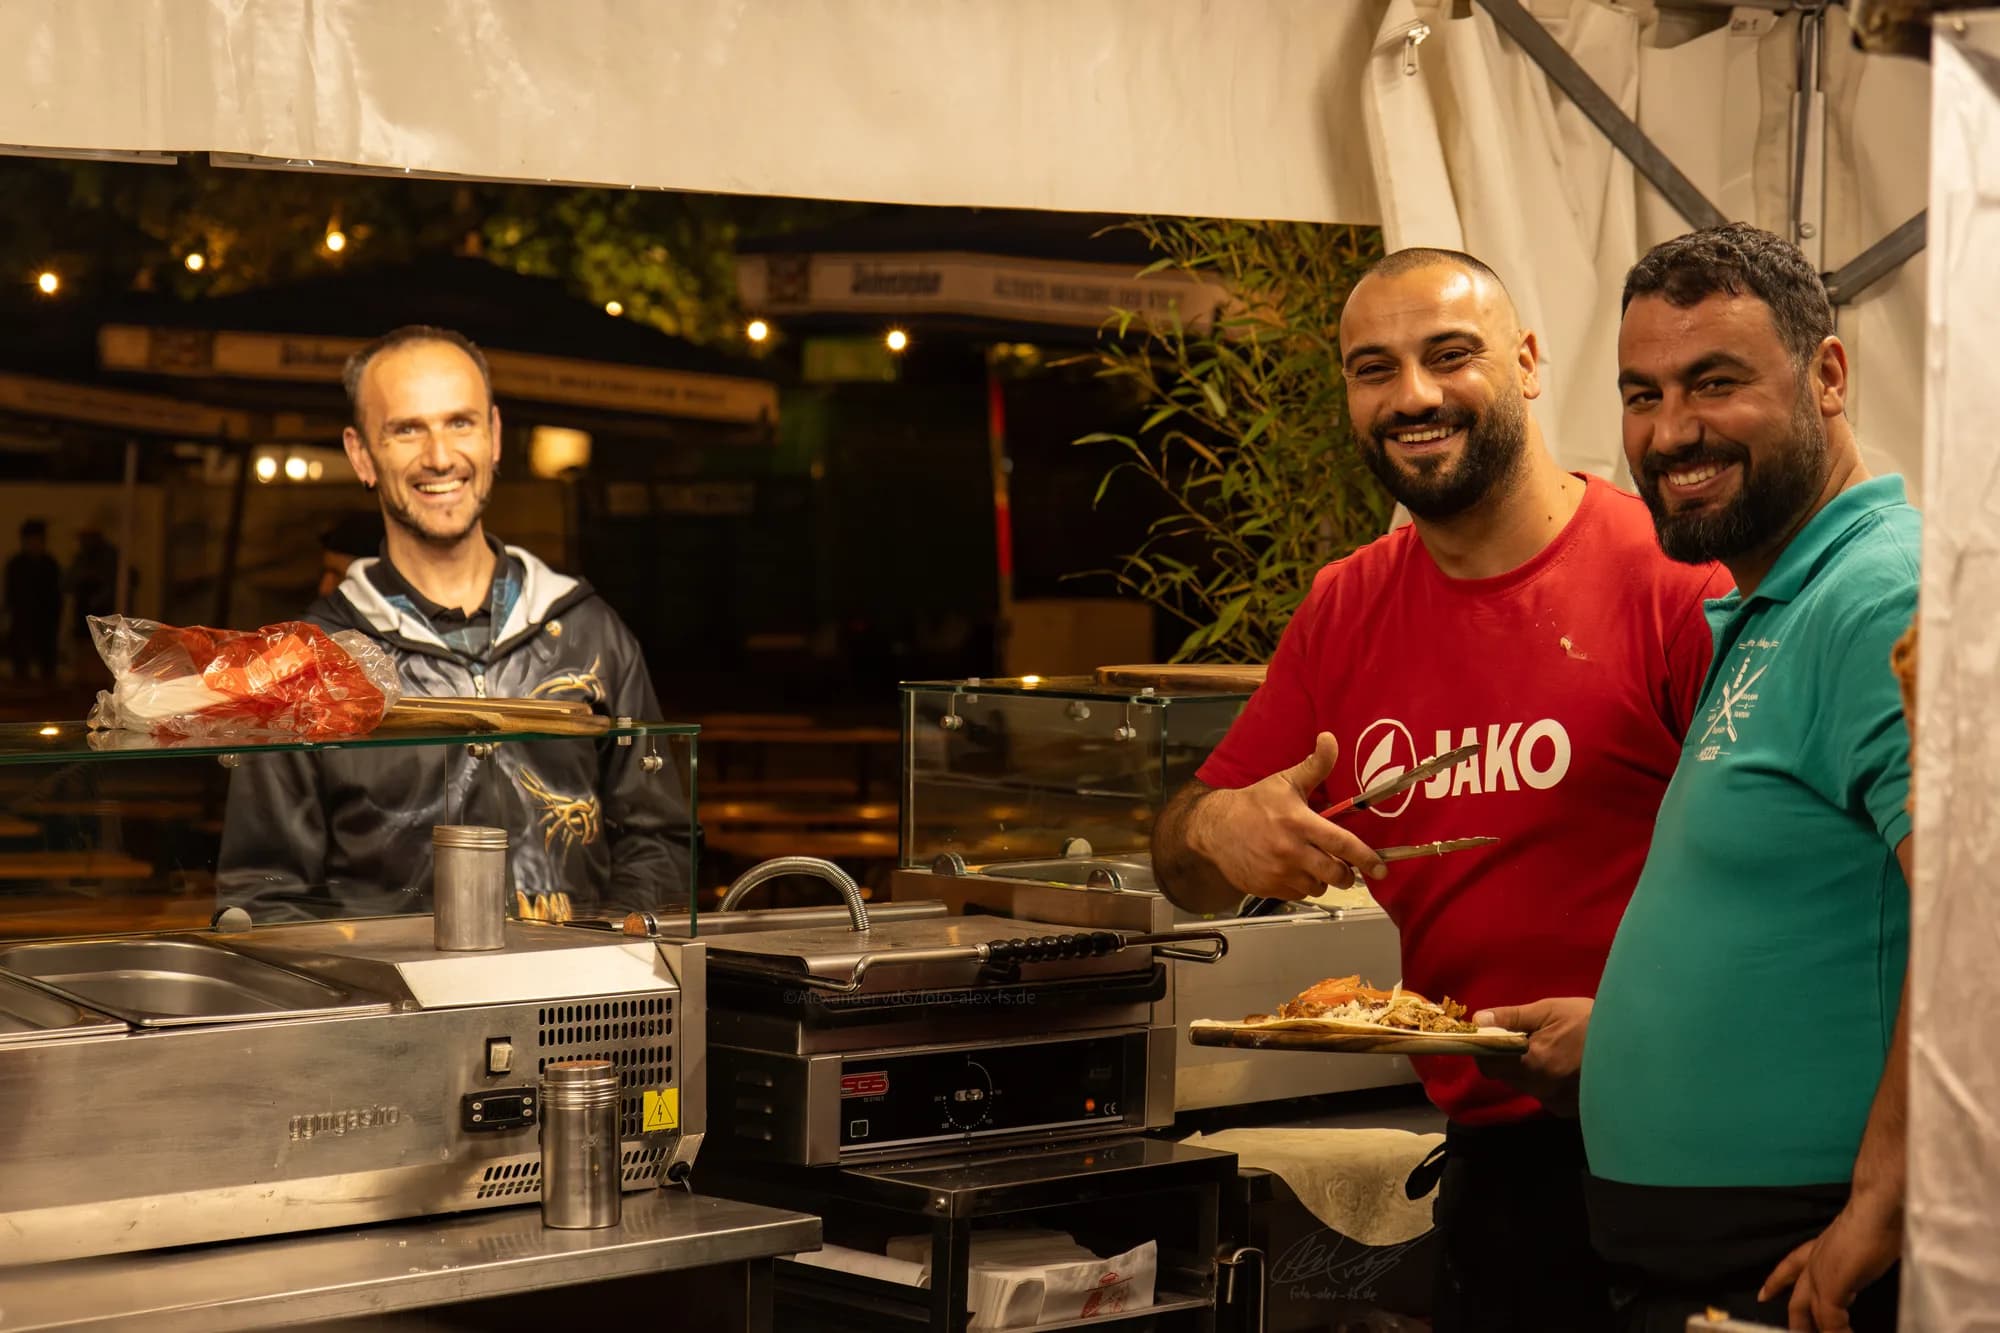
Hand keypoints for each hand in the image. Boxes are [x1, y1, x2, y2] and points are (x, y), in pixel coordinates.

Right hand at [1190, 732, 1386, 900]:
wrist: (1214, 829)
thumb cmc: (1254, 804)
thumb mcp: (1285, 781)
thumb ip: (1314, 765)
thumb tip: (1330, 738)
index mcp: (1299, 823)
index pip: (1341, 843)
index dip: (1365, 857)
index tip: (1380, 867)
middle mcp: (1291, 851)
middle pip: (1335, 873)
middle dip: (1345, 873)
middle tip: (1343, 867)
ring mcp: (1279, 873)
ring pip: (1318, 887)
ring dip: (1322, 879)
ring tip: (1313, 864)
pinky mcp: (1268, 888)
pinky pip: (1298, 894)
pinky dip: (1301, 885)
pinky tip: (1293, 870)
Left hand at [1471, 997, 1592, 1114]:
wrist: (1633, 1044)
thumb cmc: (1591, 1022)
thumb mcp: (1551, 1010)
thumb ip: (1513, 1018)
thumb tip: (1479, 1020)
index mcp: (1532, 1063)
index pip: (1489, 1066)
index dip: (1485, 1052)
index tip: (1493, 1038)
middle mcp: (1542, 1088)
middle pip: (1508, 1078)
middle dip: (1508, 1060)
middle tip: (1526, 1040)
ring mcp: (1558, 1102)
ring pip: (1528, 1087)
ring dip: (1529, 1071)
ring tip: (1551, 1051)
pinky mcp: (1573, 1110)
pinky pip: (1548, 1096)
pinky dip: (1549, 1082)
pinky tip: (1566, 1067)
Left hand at [1759, 1189, 1901, 1330]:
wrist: (1879, 1205)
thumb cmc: (1880, 1218)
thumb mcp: (1865, 1244)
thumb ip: (1858, 1260)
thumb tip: (1866, 1265)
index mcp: (1821, 1248)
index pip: (1792, 1266)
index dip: (1777, 1282)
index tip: (1764, 1295)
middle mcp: (1816, 1261)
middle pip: (1798, 1299)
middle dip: (1797, 1321)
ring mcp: (1821, 1273)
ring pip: (1810, 1312)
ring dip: (1817, 1331)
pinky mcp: (1831, 1285)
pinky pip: (1829, 1320)